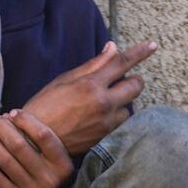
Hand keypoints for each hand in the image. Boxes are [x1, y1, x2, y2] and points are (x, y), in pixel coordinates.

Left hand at [0, 110, 75, 187]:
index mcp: (63, 165)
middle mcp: (50, 179)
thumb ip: (42, 139)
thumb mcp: (56, 159)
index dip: (25, 120)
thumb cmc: (48, 174)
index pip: (43, 135)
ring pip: (5, 160)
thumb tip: (10, 115)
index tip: (13, 113)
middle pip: (20, 146)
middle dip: (3, 129)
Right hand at [22, 40, 156, 155]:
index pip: (121, 62)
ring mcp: (106, 123)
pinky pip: (119, 124)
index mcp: (90, 85)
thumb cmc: (43, 107)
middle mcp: (103, 103)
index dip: (140, 52)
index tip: (153, 45)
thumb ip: (92, 65)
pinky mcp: (105, 138)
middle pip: (135, 86)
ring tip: (102, 105)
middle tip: (122, 81)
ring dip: (121, 103)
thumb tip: (112, 48)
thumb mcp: (63, 80)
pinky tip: (97, 119)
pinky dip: (113, 118)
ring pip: (129, 108)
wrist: (34, 142)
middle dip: (133, 80)